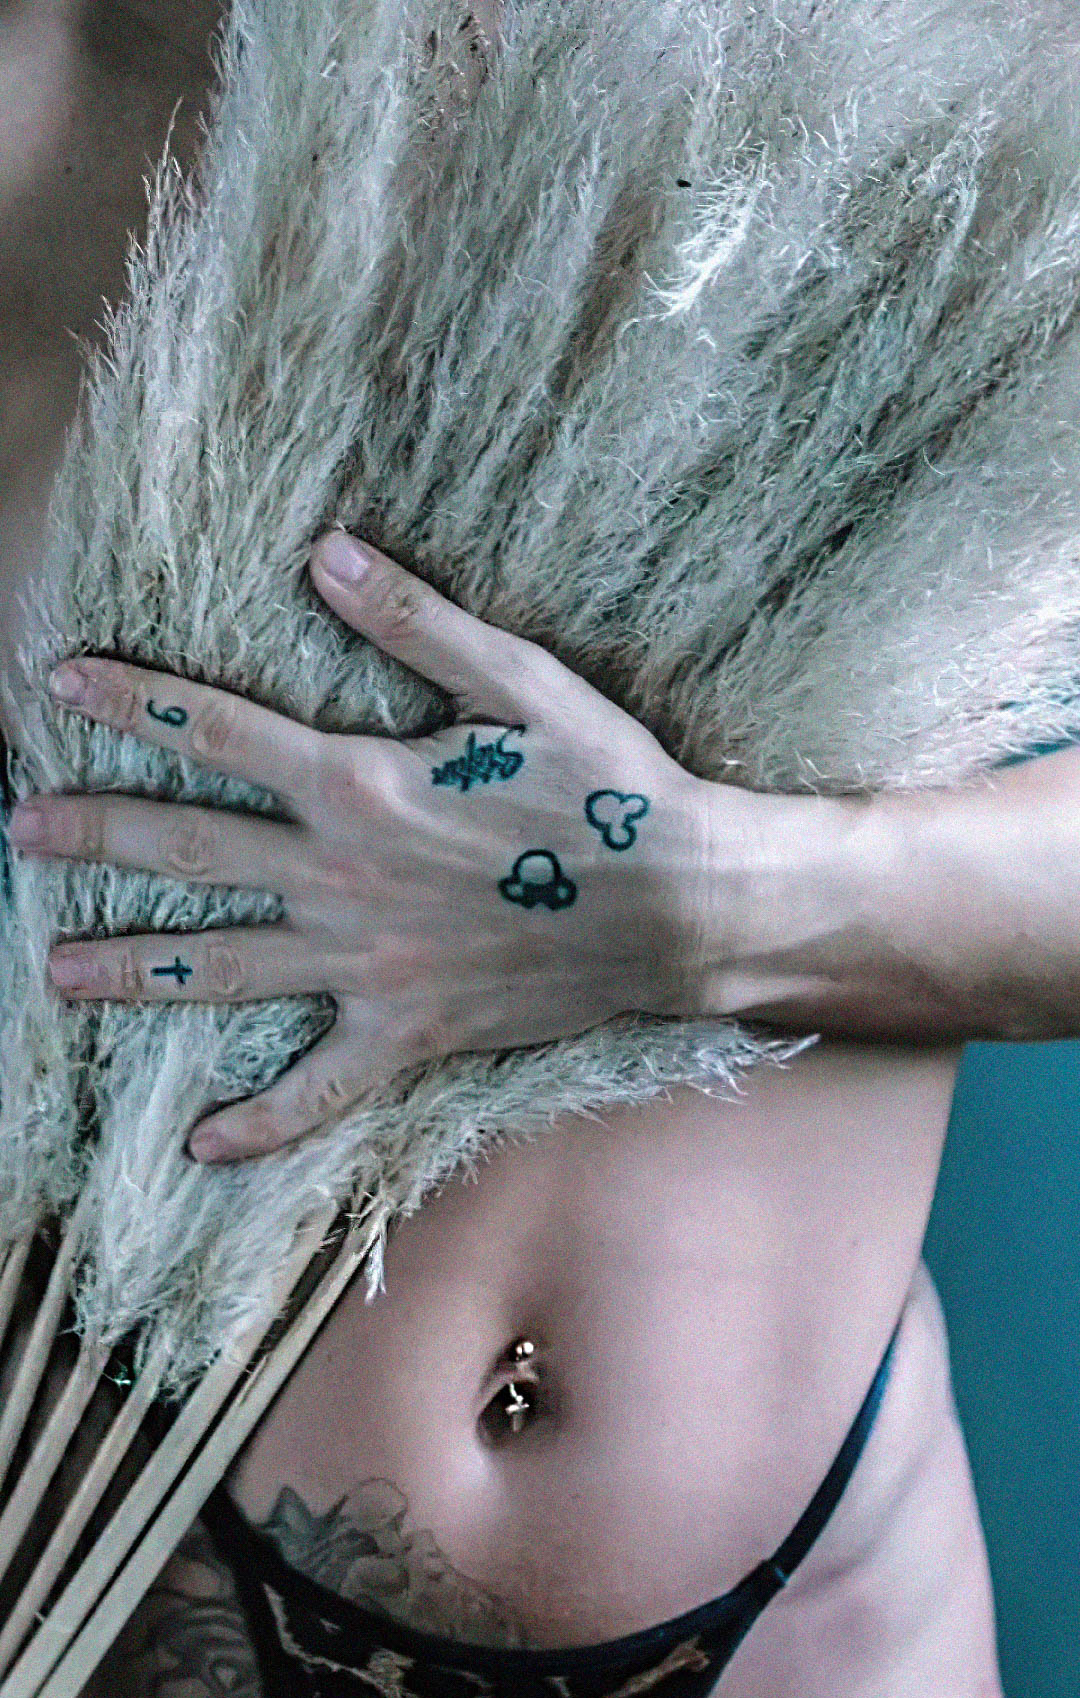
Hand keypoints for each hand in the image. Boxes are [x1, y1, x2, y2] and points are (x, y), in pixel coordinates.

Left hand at [7, 531, 763, 1161]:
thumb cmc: (607, 788)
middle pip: (191, 851)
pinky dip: (262, 1121)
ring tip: (57, 970)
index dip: (134, 702)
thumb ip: (415, 623)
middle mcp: (341, 878)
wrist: (681, 907)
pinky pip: (318, 1088)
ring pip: (224, 968)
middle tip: (21, 830)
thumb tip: (323, 552)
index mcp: (359, 785)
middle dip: (98, 833)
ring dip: (134, 967)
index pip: (218, 734)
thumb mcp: (519, 684)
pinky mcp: (406, 1031)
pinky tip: (204, 1145)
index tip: (61, 680)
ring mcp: (367, 965)